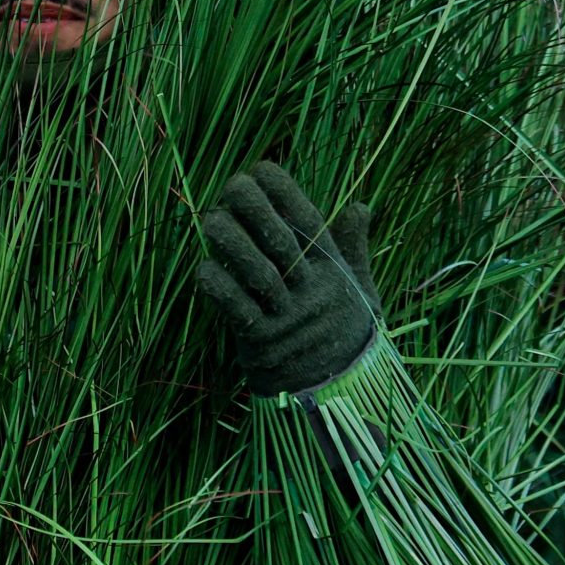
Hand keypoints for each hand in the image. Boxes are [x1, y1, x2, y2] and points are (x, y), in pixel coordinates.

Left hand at [194, 161, 379, 396]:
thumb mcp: (359, 290)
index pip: (309, 223)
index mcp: (333, 271)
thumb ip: (353, 247)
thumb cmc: (345, 333)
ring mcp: (287, 317)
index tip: (262, 168)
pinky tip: (204, 267)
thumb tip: (361, 206)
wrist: (341, 396)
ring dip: (230, 244)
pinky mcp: (263, 343)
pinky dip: (218, 288)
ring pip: (256, 273)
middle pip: (281, 242)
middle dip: (254, 209)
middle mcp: (312, 290)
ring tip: (211, 221)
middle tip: (231, 186)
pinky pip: (236, 310)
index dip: (285, 193)